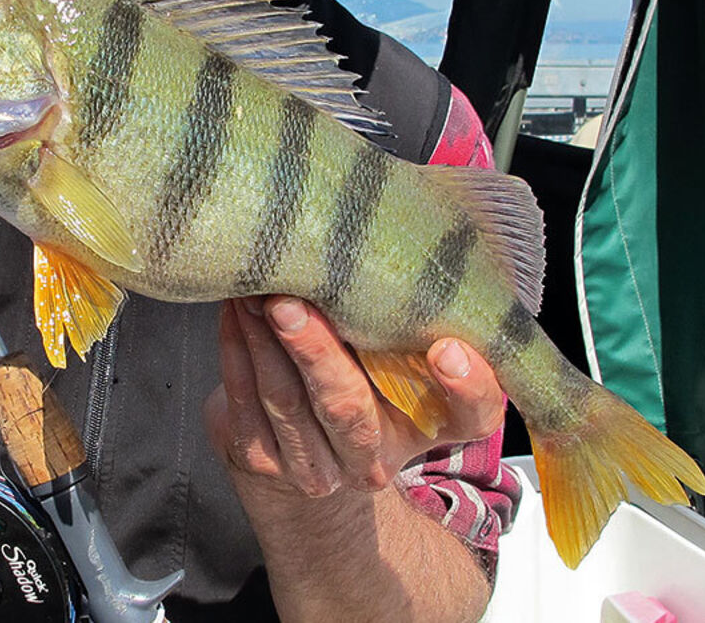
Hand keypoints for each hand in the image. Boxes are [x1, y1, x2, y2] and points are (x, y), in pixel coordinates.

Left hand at [206, 296, 504, 498]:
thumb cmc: (364, 381)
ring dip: (262, 340)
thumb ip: (400, 322)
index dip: (468, 385)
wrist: (307, 454)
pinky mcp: (263, 461)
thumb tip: (378, 236)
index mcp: (431, 426)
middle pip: (348, 408)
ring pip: (285, 401)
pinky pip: (245, 401)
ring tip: (250, 291)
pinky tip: (233, 311)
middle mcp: (376, 458)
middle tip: (288, 302)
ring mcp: (317, 467)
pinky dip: (236, 349)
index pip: (472, 414)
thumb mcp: (399, 361)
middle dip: (315, 352)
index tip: (447, 347)